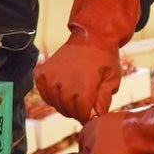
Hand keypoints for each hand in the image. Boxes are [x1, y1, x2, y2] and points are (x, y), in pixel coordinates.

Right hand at [35, 0, 141, 120]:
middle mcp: (63, 85)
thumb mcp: (112, 80)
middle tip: (82, 107)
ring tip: (73, 98)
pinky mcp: (42, 72)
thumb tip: (97, 116)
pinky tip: (60, 91)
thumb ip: (104, 100)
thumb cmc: (104, 58)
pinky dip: (50, 95)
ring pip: (54, 102)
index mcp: (82, 89)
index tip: (90, 115)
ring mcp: (50, 78)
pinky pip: (43, 92)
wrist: (91, 36)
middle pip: (67, 110)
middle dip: (76, 112)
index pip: (80, 114)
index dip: (86, 117)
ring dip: (63, 104)